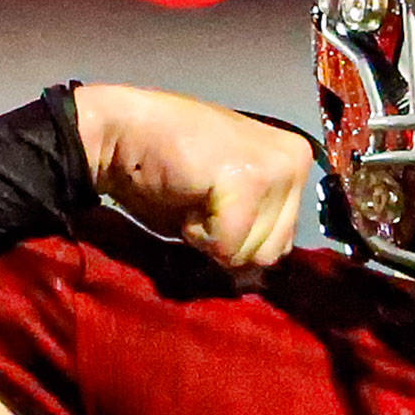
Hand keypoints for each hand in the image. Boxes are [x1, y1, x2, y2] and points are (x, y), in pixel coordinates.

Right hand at [73, 84, 314, 267]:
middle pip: (272, 252)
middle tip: (201, 200)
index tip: (211, 201)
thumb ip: (253, 231)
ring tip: (195, 196)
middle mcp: (295, 161)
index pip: (283, 241)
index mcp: (295, 162)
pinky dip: (198, 234)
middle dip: (228, 240)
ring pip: (253, 253)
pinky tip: (187, 196)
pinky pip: (228, 246)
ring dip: (213, 237)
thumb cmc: (164, 166)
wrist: (118, 133)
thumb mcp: (226, 202)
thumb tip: (259, 281)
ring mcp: (276, 168)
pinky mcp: (248, 179)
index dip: (237, 237)